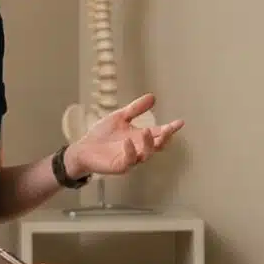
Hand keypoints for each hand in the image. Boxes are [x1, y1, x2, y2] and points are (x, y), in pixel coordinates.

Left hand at [66, 93, 184, 177]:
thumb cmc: (102, 135)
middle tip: (168, 129)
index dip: (170, 129)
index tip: (180, 122)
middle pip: (157, 146)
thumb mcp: (120, 117)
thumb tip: (153, 96)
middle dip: (164, 138)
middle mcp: (139, 149)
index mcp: (140, 137)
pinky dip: (130, 151)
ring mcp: (130, 159)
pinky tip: (127, 141)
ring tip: (146, 130)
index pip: (159, 133)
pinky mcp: (119, 166)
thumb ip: (136, 109)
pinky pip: (128, 161)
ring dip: (148, 144)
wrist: (83, 148)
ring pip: (146, 154)